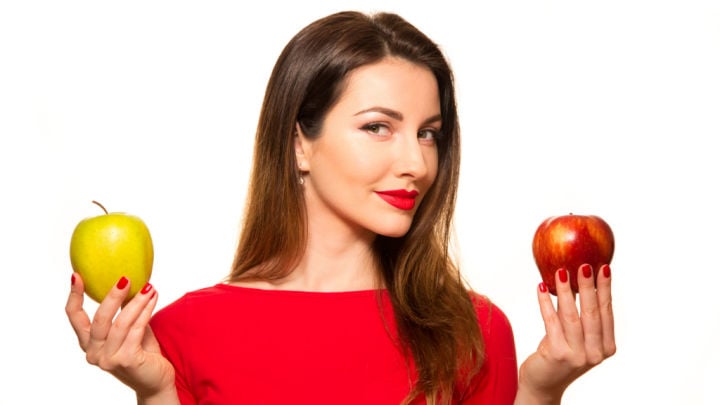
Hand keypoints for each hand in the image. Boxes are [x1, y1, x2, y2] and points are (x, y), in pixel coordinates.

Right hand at [65, 273, 176, 400]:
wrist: (156, 381)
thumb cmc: (142, 353)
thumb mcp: (129, 329)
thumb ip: (124, 312)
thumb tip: (128, 281)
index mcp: (89, 344)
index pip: (74, 318)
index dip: (74, 296)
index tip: (76, 275)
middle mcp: (94, 353)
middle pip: (99, 319)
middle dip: (112, 296)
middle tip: (125, 278)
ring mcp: (109, 359)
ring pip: (121, 323)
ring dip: (136, 302)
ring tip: (149, 287)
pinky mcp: (127, 360)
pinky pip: (136, 330)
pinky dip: (145, 312)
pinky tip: (153, 299)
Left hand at [516, 264, 615, 403]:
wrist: (543, 384)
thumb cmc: (560, 355)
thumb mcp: (575, 337)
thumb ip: (578, 315)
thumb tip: (572, 278)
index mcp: (606, 347)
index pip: (607, 312)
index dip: (605, 289)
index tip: (604, 267)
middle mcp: (595, 352)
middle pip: (592, 312)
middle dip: (588, 286)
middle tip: (584, 264)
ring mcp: (578, 355)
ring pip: (572, 316)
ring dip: (566, 291)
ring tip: (560, 271)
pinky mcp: (558, 354)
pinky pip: (551, 322)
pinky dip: (546, 303)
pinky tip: (542, 288)